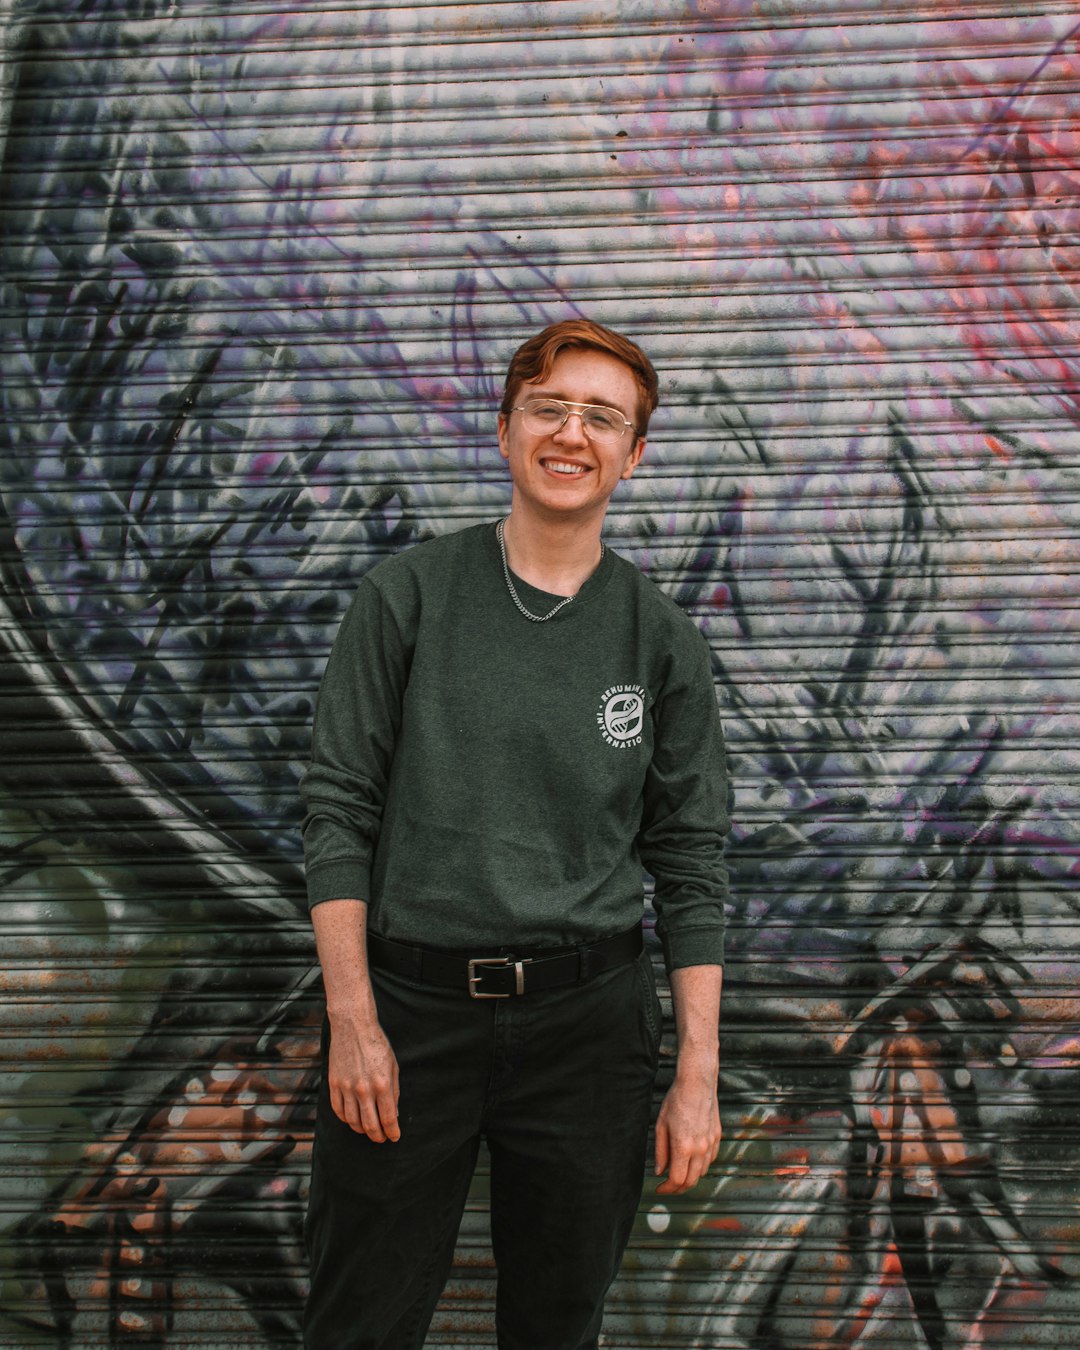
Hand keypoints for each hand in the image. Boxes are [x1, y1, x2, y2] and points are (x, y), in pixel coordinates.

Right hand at [327, 1012, 400, 1142]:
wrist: (353, 1026)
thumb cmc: (376, 1045)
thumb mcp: (393, 1066)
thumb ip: (394, 1091)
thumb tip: (393, 1113)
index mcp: (382, 1084)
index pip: (388, 1118)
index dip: (392, 1131)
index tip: (394, 1137)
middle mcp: (364, 1089)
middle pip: (370, 1125)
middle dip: (378, 1136)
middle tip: (381, 1138)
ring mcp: (346, 1087)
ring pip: (352, 1121)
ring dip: (361, 1130)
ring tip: (368, 1130)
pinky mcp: (334, 1084)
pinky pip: (338, 1110)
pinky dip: (345, 1119)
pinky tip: (352, 1119)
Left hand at [654, 1068, 720, 1194]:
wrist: (697, 1084)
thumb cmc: (676, 1101)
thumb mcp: (661, 1125)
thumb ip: (661, 1151)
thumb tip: (660, 1171)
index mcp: (683, 1147)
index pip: (677, 1180)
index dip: (667, 1189)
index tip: (659, 1188)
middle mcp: (700, 1149)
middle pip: (691, 1181)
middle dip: (678, 1188)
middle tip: (667, 1186)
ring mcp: (710, 1144)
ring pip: (702, 1172)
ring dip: (689, 1177)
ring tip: (677, 1171)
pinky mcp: (717, 1137)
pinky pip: (710, 1160)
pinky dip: (700, 1166)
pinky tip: (690, 1159)